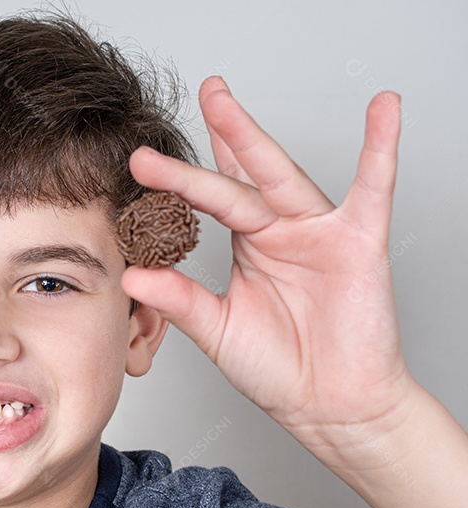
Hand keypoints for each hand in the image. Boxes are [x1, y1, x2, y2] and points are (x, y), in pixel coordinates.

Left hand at [123, 76, 413, 445]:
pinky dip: (381, 149)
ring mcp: (318, 232)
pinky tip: (382, 110)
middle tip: (199, 94)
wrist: (328, 406)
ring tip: (226, 100)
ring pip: (281, 176)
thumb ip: (178, 300)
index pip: (208, 201)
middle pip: (241, 175)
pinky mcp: (358, 244)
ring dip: (253, 137)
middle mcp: (280, 230)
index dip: (177, 180)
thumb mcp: (217, 330)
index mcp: (248, 245)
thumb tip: (131, 276)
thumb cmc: (279, 368)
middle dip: (219, 135)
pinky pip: (375, 190)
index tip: (139, 162)